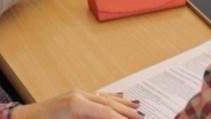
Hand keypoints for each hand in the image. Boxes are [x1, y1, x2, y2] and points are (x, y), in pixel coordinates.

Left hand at [14, 90, 140, 118]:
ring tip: (139, 111)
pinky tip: (121, 99)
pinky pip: (96, 96)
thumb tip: (109, 118)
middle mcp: (77, 96)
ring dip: (123, 106)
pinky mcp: (72, 96)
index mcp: (76, 105)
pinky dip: (110, 99)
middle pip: (109, 105)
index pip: (107, 114)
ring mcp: (74, 94)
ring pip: (105, 99)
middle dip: (128, 114)